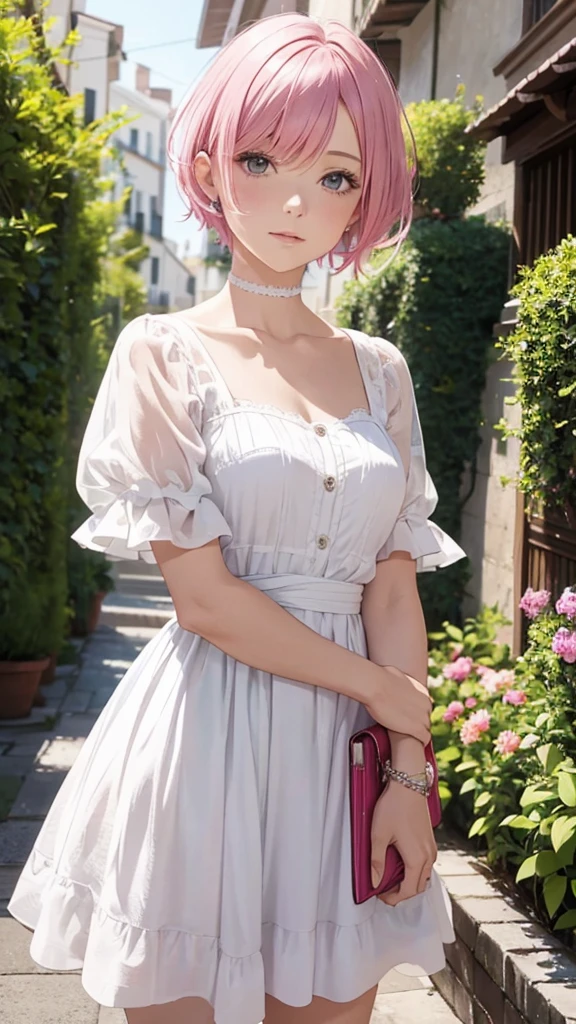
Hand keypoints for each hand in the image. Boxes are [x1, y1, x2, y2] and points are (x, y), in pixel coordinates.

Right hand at [364, 665, 431, 745]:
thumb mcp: (397, 676)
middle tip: (405, 725)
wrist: (375, 686)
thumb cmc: (381, 679)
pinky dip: (422, 741)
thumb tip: (396, 682)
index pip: (424, 707)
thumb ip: (403, 684)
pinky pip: (425, 738)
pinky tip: (417, 743)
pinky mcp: (417, 728)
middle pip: (426, 718)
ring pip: (425, 728)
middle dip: (417, 722)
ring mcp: (422, 717)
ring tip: (409, 735)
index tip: (408, 716)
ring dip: (418, 732)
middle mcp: (426, 704)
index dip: (415, 712)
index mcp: (423, 692)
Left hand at [370, 778, 436, 905]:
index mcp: (416, 859)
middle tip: (385, 890)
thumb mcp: (379, 835)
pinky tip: (400, 862)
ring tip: (391, 877)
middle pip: (418, 886)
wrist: (409, 784)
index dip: (393, 898)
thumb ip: (376, 861)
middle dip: (402, 893)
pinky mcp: (430, 840)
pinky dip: (415, 870)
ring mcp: (431, 848)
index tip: (381, 896)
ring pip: (424, 876)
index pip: (408, 891)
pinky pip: (426, 864)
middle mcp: (428, 856)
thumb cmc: (394, 806)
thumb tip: (374, 881)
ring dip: (409, 881)